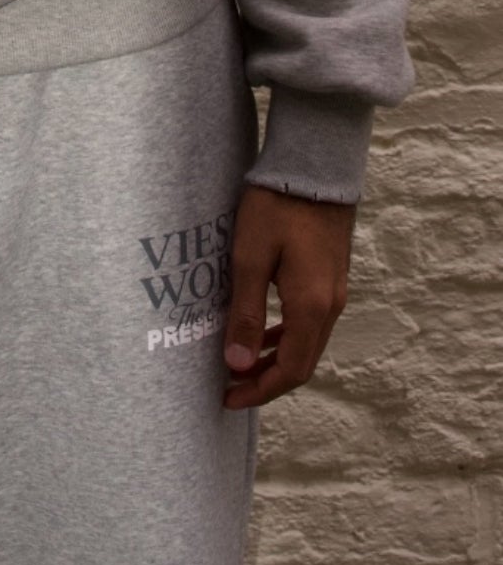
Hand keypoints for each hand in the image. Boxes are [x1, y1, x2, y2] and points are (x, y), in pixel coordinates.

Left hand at [221, 183, 355, 410]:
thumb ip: (245, 313)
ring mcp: (335, 291)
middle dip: (267, 380)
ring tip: (242, 364)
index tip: (229, 398)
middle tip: (231, 388)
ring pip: (308, 343)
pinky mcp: (331, 276)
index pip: (291, 369)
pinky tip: (264, 330)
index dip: (260, 390)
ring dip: (276, 359)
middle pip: (303, 362)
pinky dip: (286, 336)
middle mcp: (330, 306)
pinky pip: (311, 322)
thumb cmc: (277, 207)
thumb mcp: (250, 258)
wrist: (314, 166)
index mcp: (311, 306)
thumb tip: (238, 365)